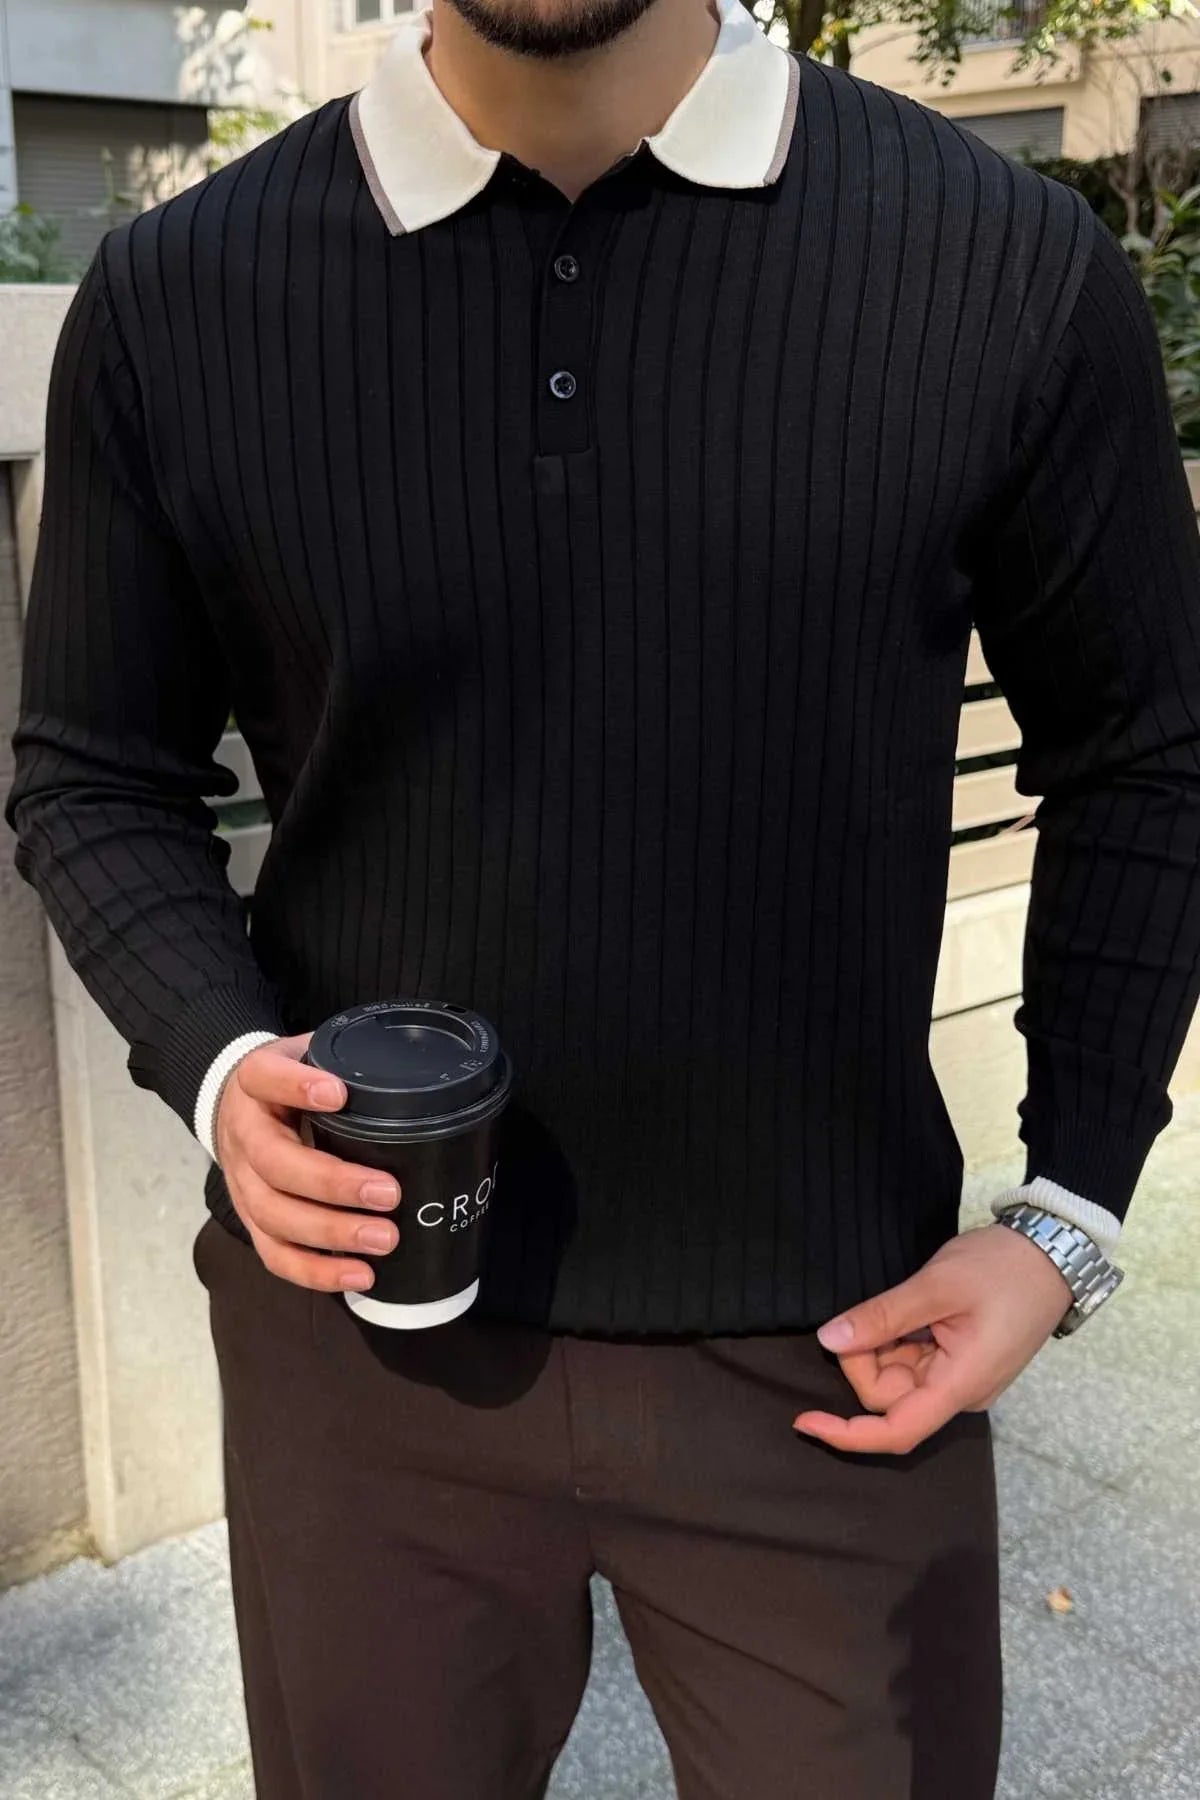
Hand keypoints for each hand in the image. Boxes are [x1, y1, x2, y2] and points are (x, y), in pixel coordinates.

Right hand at [214, 1033, 400, 1293]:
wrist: (233, 1106)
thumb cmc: (287, 1082)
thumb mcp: (307, 1053)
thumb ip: (347, 1062)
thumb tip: (422, 1074)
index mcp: (255, 1082)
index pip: (266, 1078)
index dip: (297, 1087)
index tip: (339, 1094)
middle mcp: (244, 1134)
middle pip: (274, 1164)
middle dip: (333, 1184)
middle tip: (389, 1194)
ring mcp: (242, 1182)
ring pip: (274, 1215)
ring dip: (331, 1234)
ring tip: (384, 1239)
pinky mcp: (251, 1220)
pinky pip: (275, 1254)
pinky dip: (316, 1272)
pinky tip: (360, 1275)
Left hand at [792, 1223, 1072, 1455]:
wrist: (1053, 1251)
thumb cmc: (1003, 1267)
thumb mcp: (937, 1285)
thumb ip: (883, 1316)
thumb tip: (830, 1339)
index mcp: (961, 1384)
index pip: (896, 1431)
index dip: (846, 1433)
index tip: (803, 1420)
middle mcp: (960, 1392)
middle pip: (889, 1398)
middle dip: (863, 1359)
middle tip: (871, 1311)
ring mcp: (961, 1377)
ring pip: (897, 1378)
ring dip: (880, 1345)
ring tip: (901, 1303)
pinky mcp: (960, 1361)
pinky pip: (913, 1362)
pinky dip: (896, 1339)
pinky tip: (907, 1311)